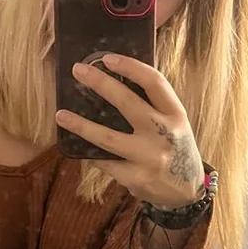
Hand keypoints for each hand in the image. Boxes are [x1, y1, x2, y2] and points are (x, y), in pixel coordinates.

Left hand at [55, 54, 204, 209]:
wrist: (187, 190)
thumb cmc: (175, 148)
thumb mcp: (174, 123)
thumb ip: (152, 105)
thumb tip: (113, 81)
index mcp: (176, 114)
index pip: (154, 82)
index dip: (130, 66)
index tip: (107, 58)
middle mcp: (164, 134)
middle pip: (128, 103)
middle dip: (100, 83)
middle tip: (78, 71)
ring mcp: (149, 158)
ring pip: (107, 138)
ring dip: (80, 125)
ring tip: (60, 115)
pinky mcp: (135, 178)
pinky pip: (105, 161)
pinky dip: (90, 152)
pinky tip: (78, 145)